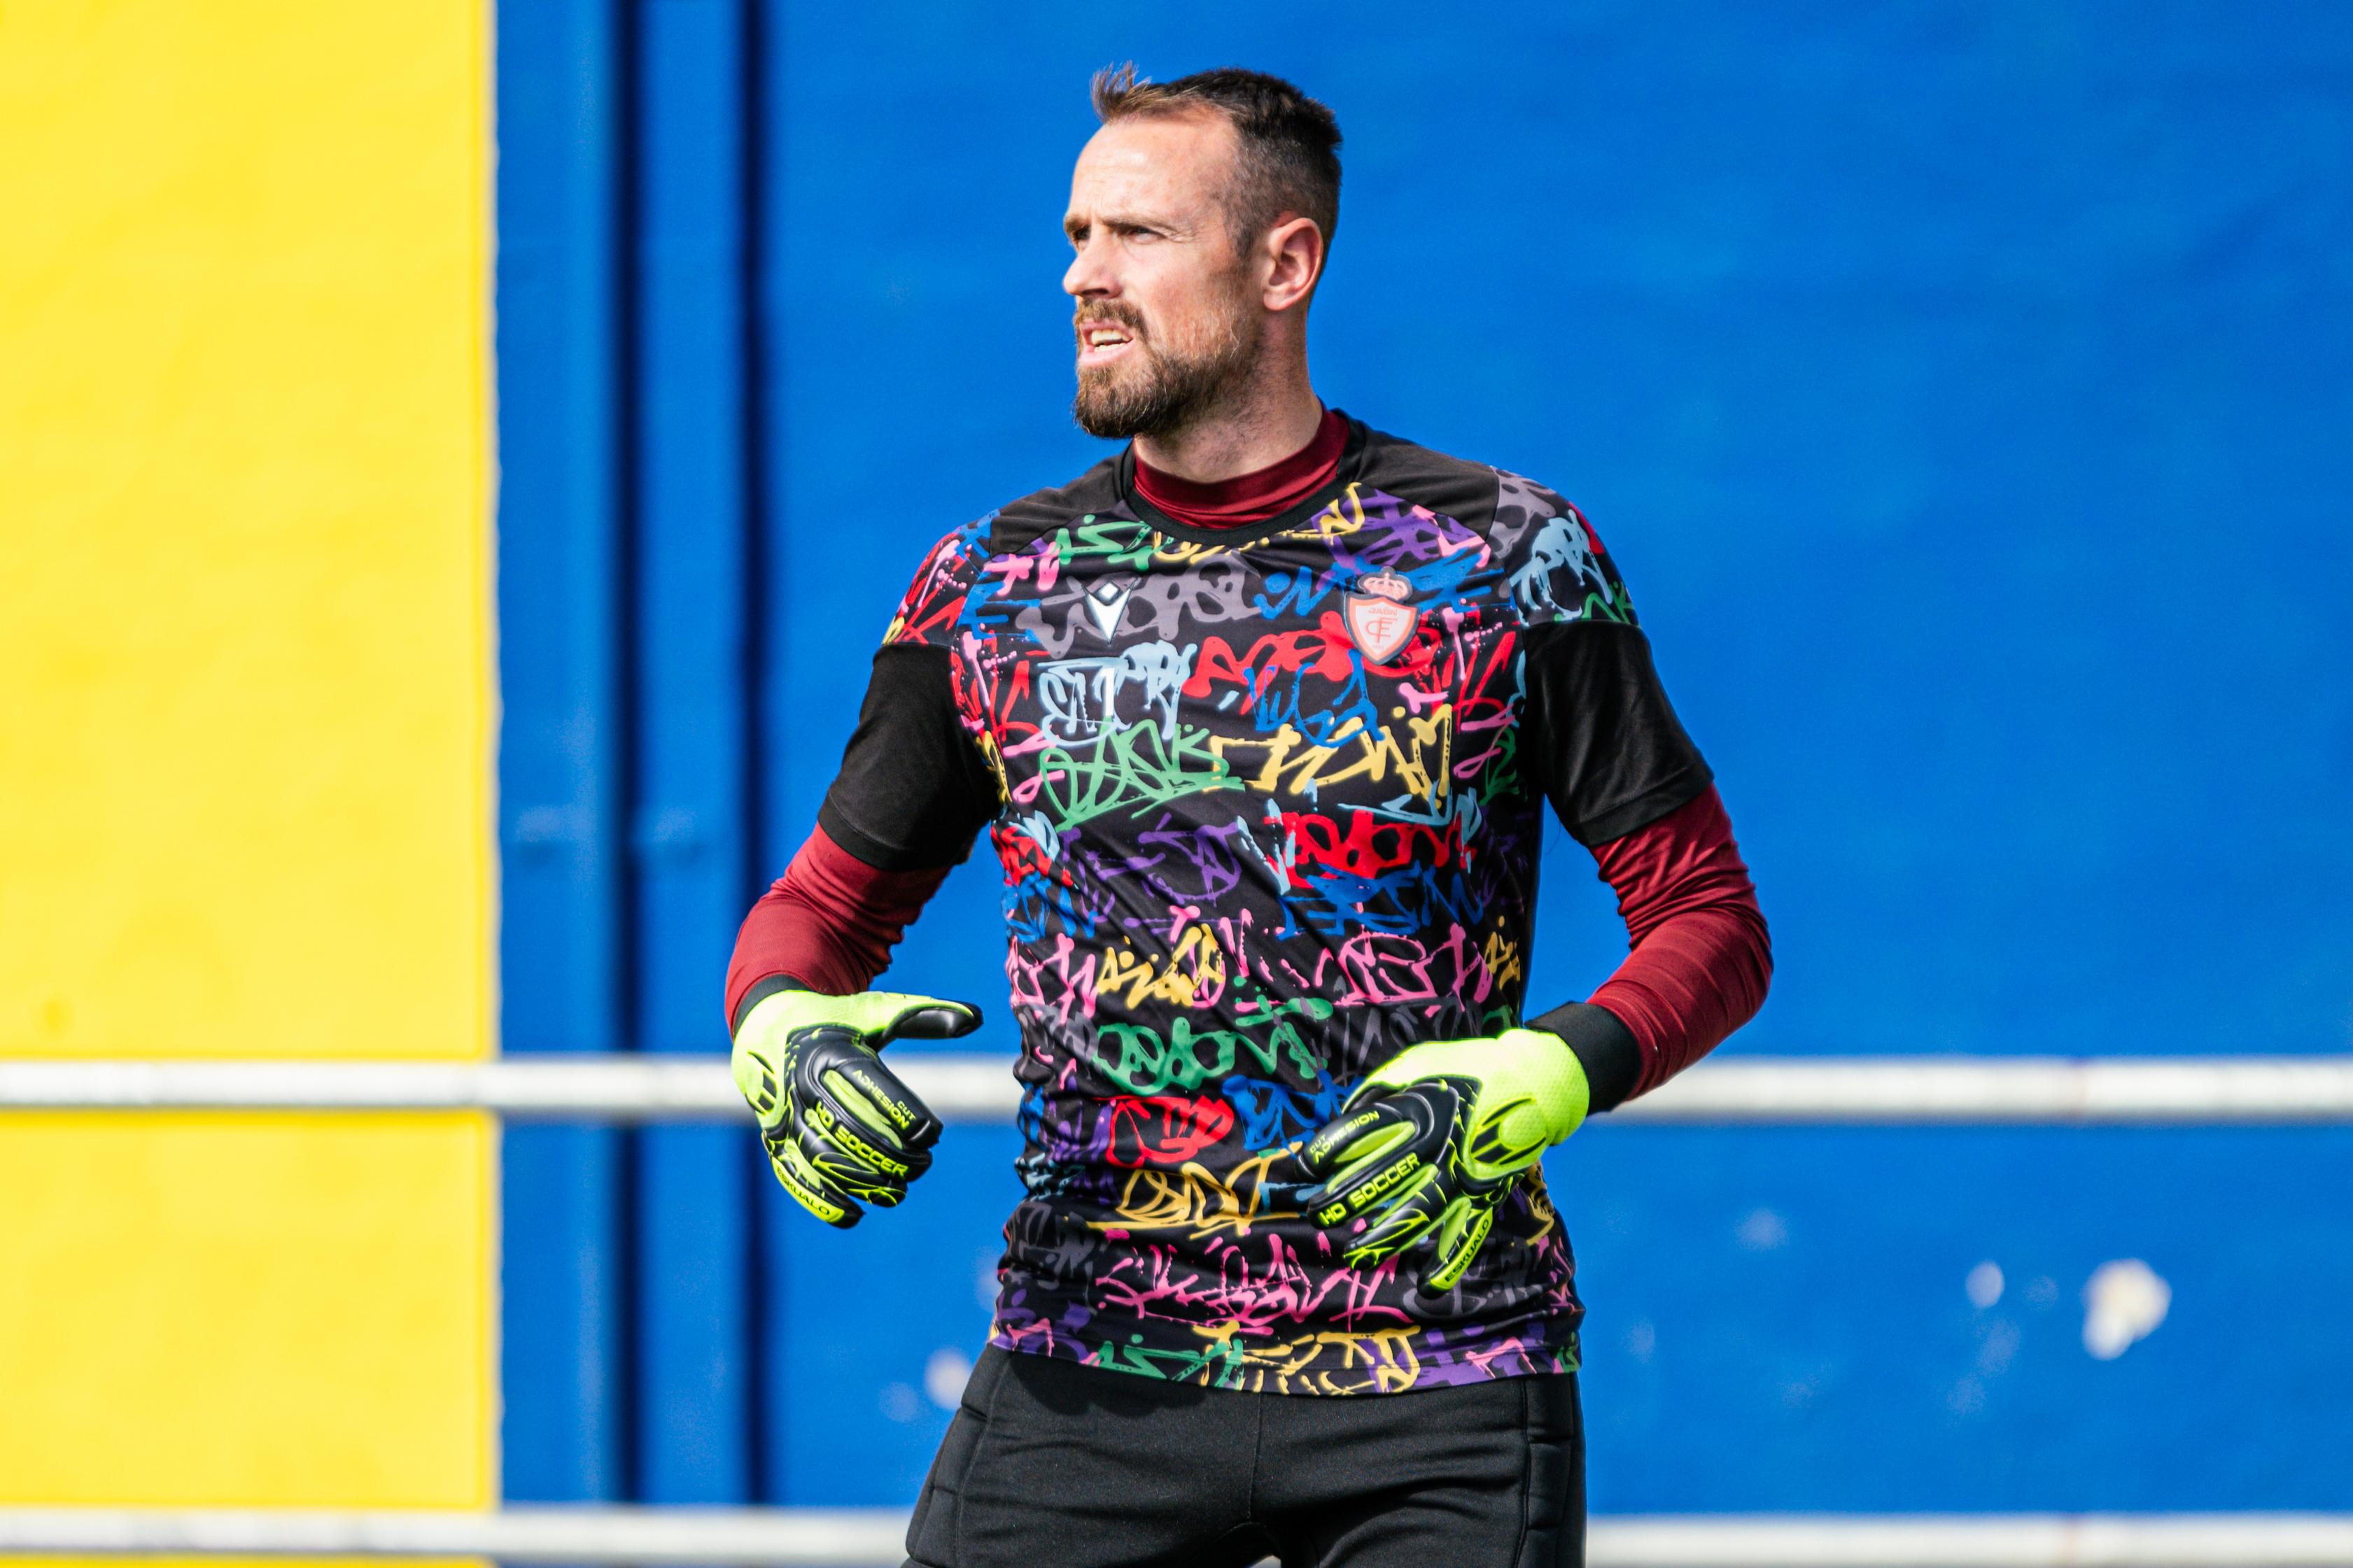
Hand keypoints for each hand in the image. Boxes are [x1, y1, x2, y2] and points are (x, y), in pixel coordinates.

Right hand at [730, 987, 981, 1226]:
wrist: (767, 1031)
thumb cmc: (837, 1023)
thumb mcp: (877, 1012)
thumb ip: (926, 1015)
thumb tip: (978, 1016)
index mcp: (831, 1051)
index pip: (870, 1087)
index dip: (905, 1115)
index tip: (934, 1134)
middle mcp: (803, 1084)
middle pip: (850, 1130)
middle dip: (892, 1156)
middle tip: (923, 1166)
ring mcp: (783, 1115)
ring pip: (824, 1159)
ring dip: (864, 1182)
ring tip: (898, 1191)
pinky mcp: (773, 1140)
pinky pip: (795, 1177)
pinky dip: (823, 1202)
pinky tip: (855, 1214)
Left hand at [1297, 1028, 1589, 1292]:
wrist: (1535, 1081)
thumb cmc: (1468, 1070)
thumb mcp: (1418, 1063)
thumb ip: (1379, 1090)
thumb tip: (1344, 1120)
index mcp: (1419, 1106)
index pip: (1365, 1130)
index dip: (1331, 1149)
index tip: (1305, 1167)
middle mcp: (1440, 1141)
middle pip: (1385, 1175)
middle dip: (1346, 1198)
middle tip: (1316, 1215)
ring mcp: (1464, 1172)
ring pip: (1420, 1211)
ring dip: (1385, 1236)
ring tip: (1353, 1254)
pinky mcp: (1487, 1193)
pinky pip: (1468, 1233)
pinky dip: (1450, 1262)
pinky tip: (1427, 1287)